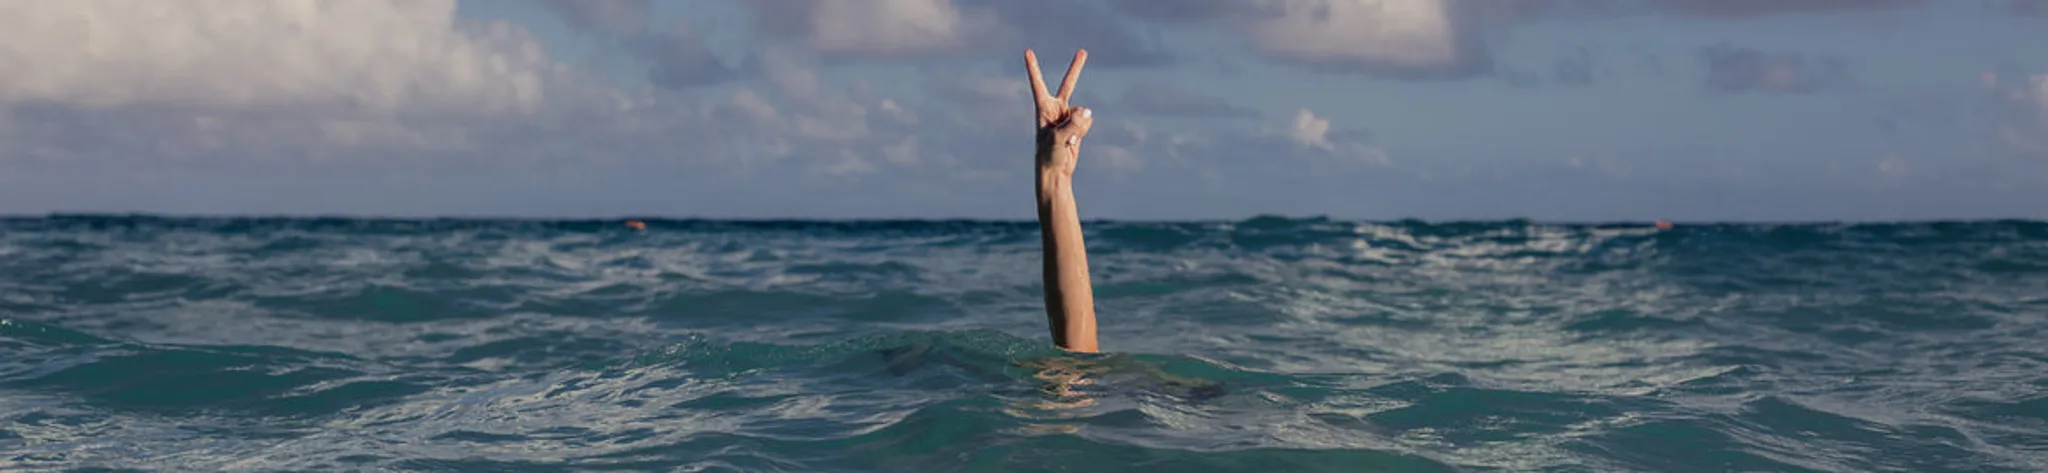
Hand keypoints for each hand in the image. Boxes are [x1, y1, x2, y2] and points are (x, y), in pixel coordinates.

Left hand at [1026, 49, 1093, 174]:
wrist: (1055, 171)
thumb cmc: (1048, 154)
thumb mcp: (1057, 139)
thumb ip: (1073, 123)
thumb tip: (1088, 111)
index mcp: (1043, 108)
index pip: (1038, 83)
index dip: (1033, 67)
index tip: (1027, 51)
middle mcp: (1055, 109)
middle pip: (1068, 84)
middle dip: (1076, 68)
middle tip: (1083, 51)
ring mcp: (1067, 116)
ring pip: (1083, 112)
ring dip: (1079, 127)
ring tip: (1068, 140)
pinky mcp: (1077, 126)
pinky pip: (1087, 121)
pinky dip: (1083, 131)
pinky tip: (1074, 141)